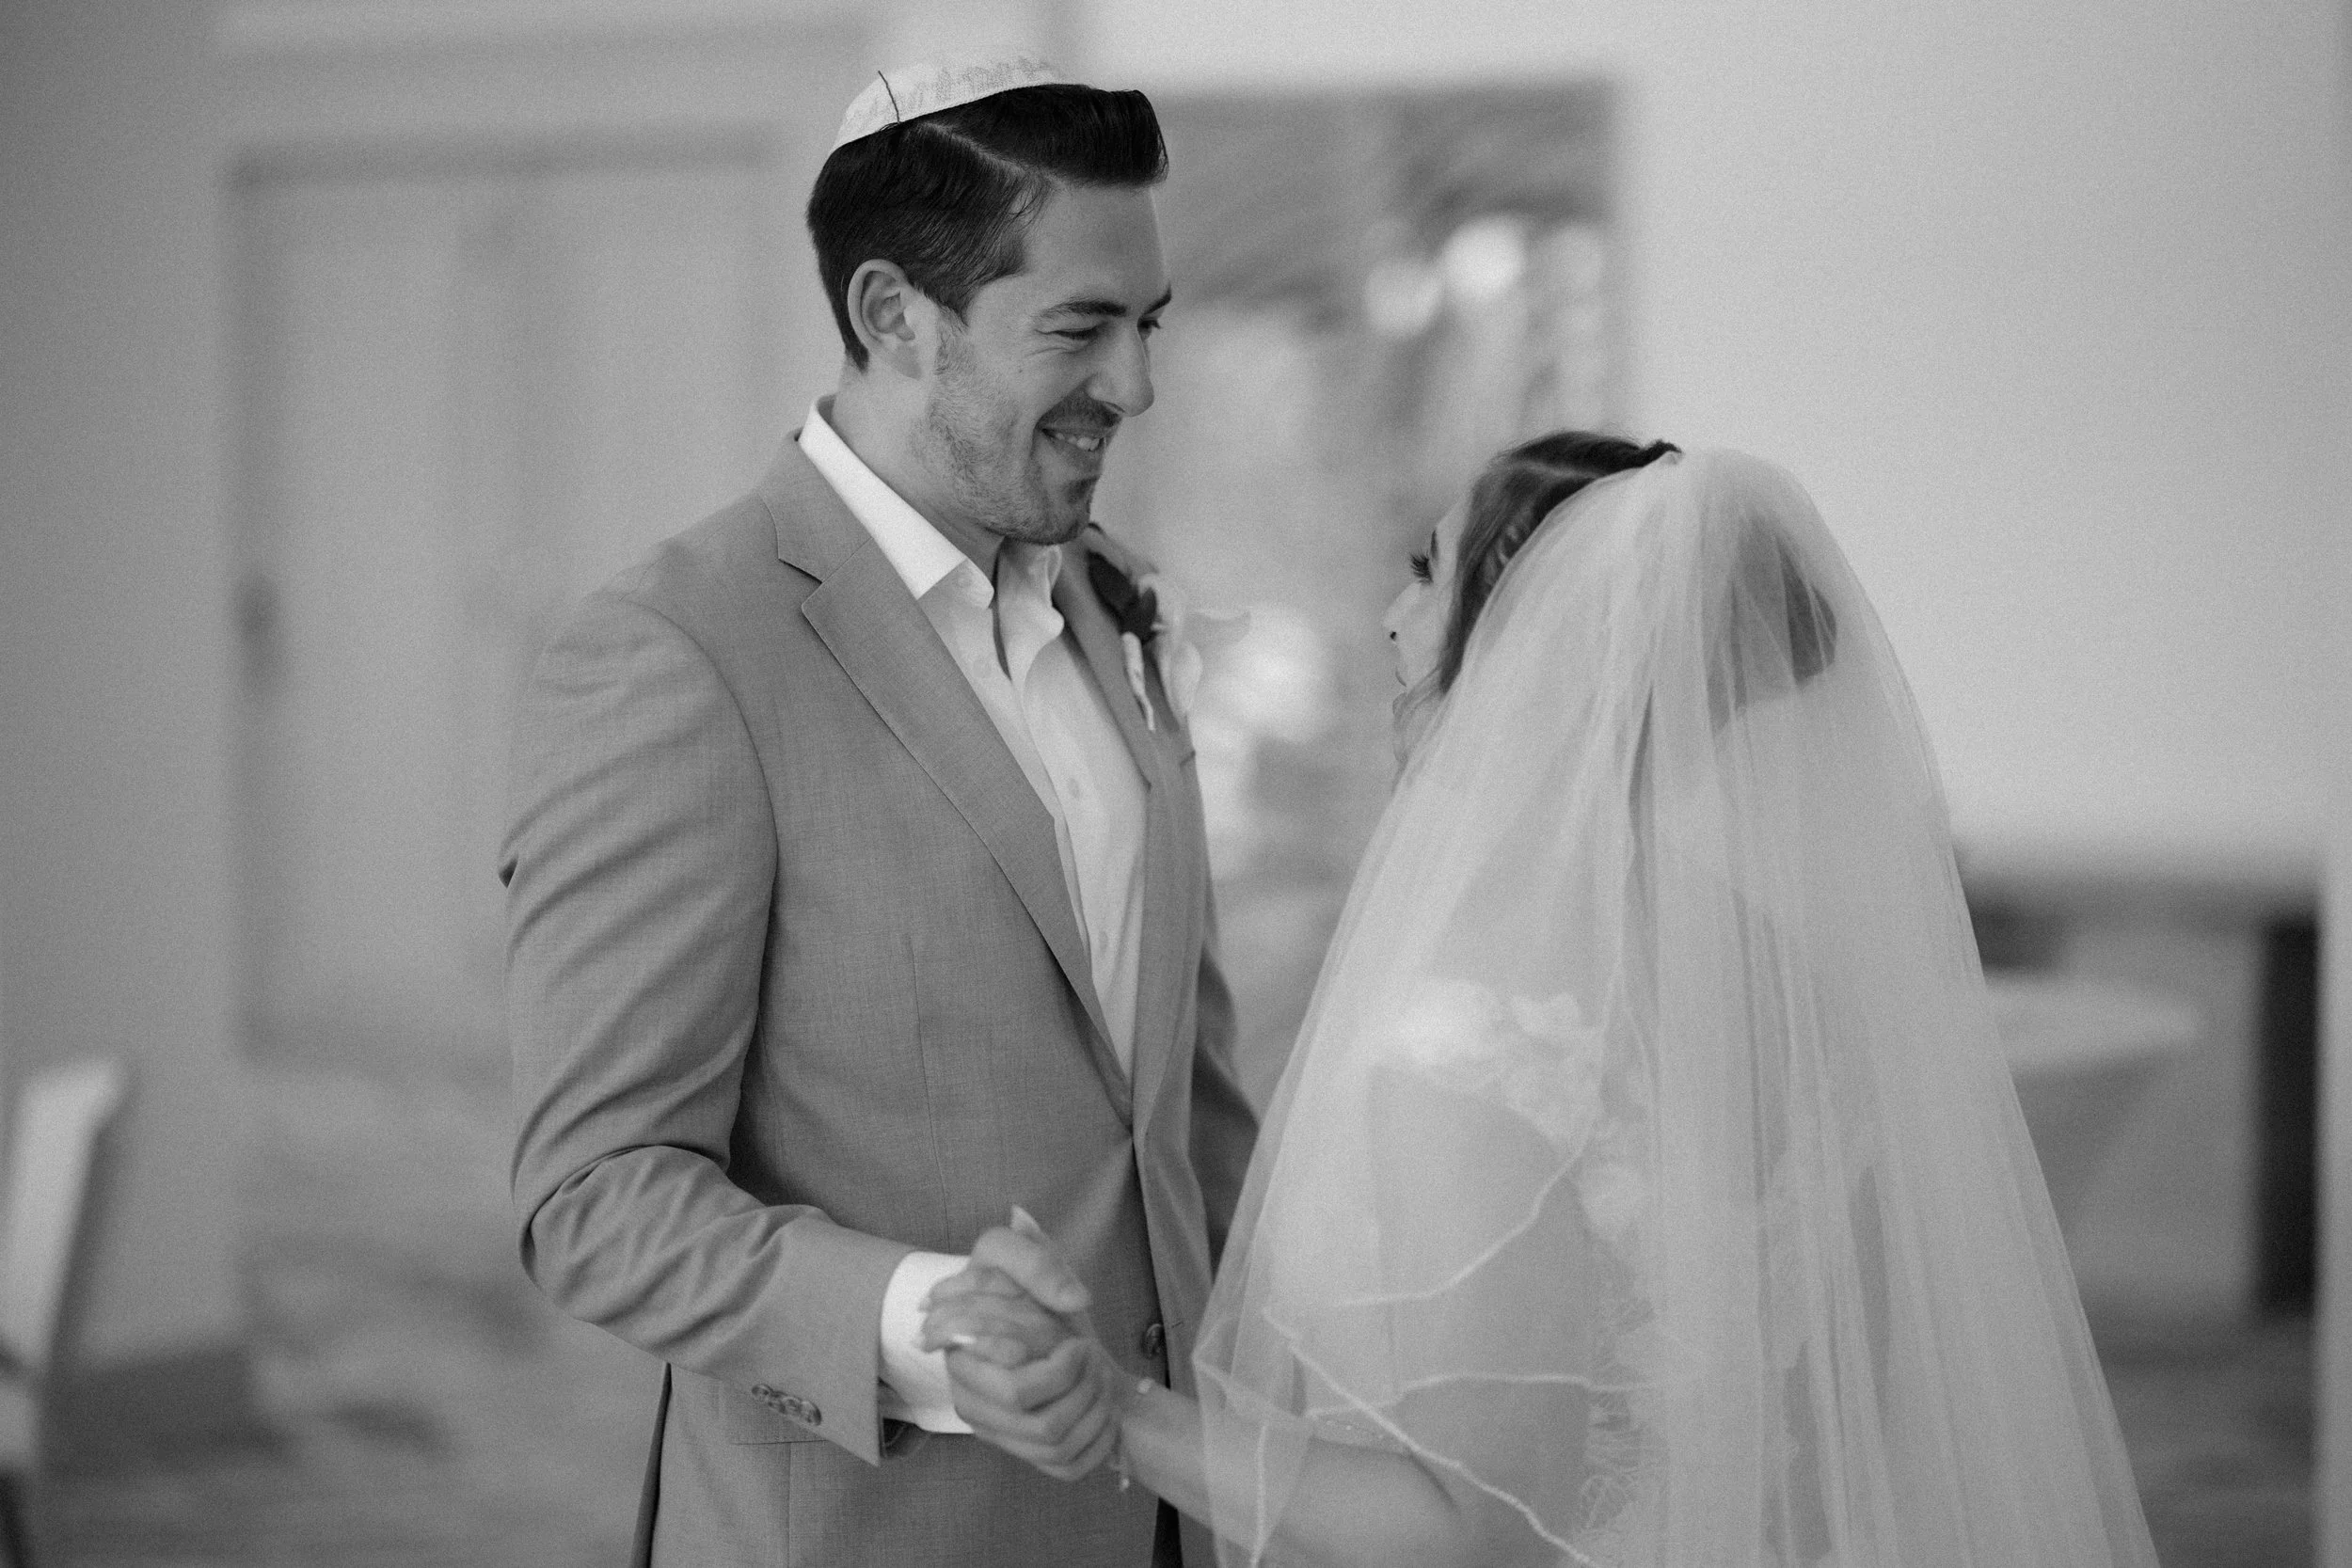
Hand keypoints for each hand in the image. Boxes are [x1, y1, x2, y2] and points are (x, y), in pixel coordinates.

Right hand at [922, 1209, 1125, 1479]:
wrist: (1045, 1327)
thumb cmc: (1029, 1292)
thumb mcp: (1024, 1257)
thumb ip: (1037, 1263)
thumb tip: (1074, 1300)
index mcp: (962, 1361)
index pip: (1013, 1389)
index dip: (1058, 1369)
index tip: (1076, 1342)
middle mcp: (969, 1404)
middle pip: (1039, 1421)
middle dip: (1080, 1388)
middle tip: (1092, 1356)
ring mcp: (996, 1434)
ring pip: (1055, 1442)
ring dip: (1094, 1406)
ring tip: (1100, 1374)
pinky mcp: (1026, 1455)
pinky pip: (1069, 1466)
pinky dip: (1100, 1437)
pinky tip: (1104, 1407)